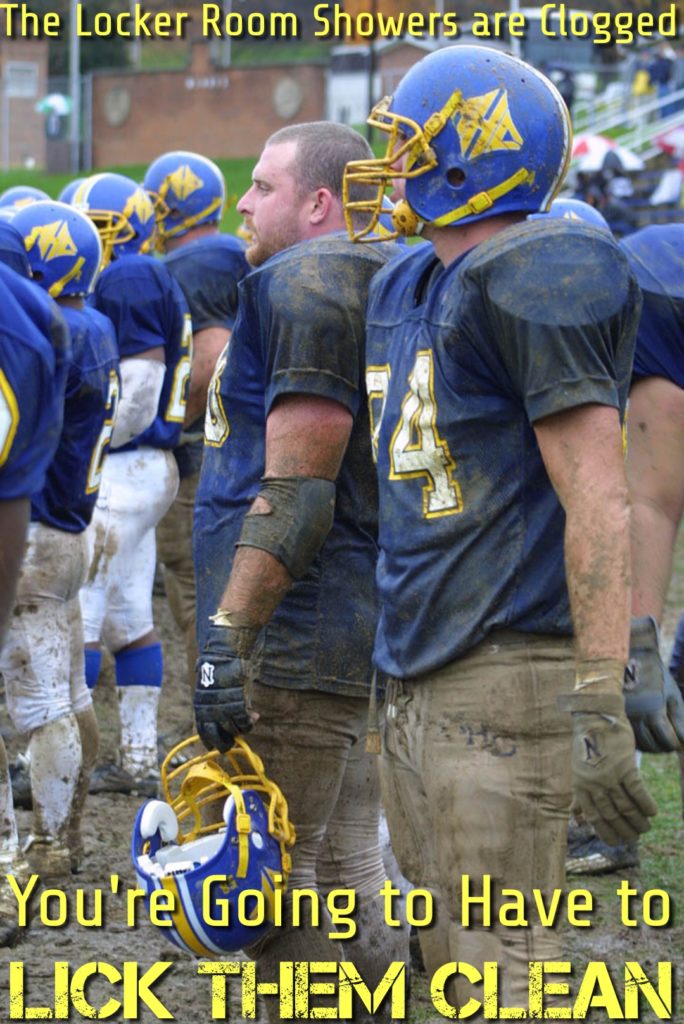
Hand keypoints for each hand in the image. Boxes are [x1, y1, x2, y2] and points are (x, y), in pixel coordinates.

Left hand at [194, 616, 258, 752]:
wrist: (226, 651)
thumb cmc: (217, 664)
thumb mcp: (209, 686)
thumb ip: (212, 701)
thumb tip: (219, 712)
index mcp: (200, 705)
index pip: (203, 731)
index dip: (211, 741)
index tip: (217, 745)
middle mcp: (210, 709)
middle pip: (217, 735)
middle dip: (225, 742)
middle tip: (232, 743)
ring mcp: (224, 706)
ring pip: (233, 729)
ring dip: (241, 729)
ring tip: (247, 724)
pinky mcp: (239, 702)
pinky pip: (244, 721)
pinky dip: (250, 722)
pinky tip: (255, 716)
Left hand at [559, 660, 657, 843]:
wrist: (595, 717)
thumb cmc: (588, 744)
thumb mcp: (577, 771)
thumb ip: (579, 795)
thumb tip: (577, 819)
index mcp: (580, 786)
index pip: (594, 817)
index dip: (606, 832)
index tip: (616, 841)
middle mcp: (593, 784)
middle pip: (612, 815)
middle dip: (625, 830)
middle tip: (635, 837)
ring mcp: (609, 776)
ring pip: (626, 807)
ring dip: (638, 821)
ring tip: (645, 827)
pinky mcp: (625, 766)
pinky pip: (638, 791)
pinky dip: (646, 804)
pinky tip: (652, 812)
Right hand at [624, 616, 683, 752]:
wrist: (629, 659)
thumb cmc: (655, 676)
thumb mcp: (672, 694)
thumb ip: (679, 718)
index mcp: (654, 711)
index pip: (667, 741)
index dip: (675, 744)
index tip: (678, 742)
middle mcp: (637, 717)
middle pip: (653, 746)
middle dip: (664, 747)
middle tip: (669, 743)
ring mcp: (624, 717)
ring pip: (639, 744)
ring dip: (650, 746)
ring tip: (658, 740)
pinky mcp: (616, 715)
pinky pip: (628, 736)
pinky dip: (638, 740)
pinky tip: (645, 734)